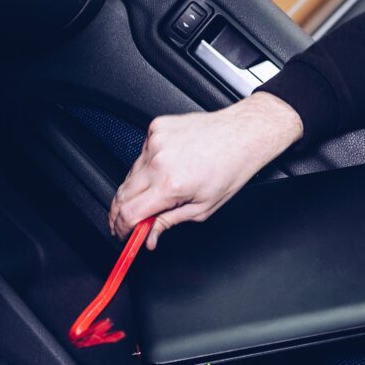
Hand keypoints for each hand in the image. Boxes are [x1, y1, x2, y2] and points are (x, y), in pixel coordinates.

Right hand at [108, 92, 302, 249]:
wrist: (243, 134)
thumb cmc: (231, 168)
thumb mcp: (203, 208)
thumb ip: (169, 222)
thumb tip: (149, 237)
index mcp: (170, 185)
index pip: (128, 214)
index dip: (122, 229)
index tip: (123, 234)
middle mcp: (159, 161)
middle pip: (121, 194)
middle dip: (121, 212)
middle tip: (130, 222)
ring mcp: (155, 141)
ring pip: (130, 173)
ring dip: (138, 187)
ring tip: (163, 188)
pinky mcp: (156, 127)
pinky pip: (142, 153)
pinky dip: (149, 164)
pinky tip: (169, 165)